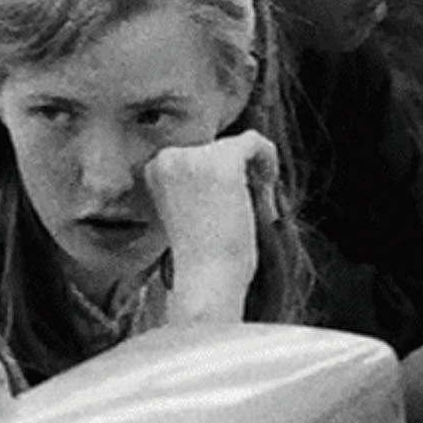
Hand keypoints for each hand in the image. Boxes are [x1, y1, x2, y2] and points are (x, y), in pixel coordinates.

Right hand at [145, 130, 277, 323]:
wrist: (205, 280)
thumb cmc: (201, 256)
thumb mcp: (187, 209)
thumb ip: (195, 182)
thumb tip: (233, 161)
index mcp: (154, 168)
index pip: (197, 154)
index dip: (219, 178)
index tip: (227, 206)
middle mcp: (168, 156)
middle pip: (217, 147)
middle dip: (237, 175)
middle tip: (243, 210)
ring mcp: (193, 157)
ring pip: (237, 145)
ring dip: (252, 173)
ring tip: (254, 207)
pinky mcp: (222, 161)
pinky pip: (254, 141)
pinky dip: (268, 158)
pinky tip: (269, 184)